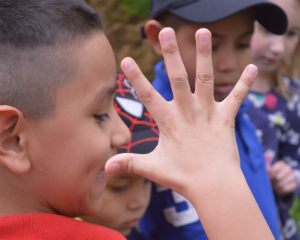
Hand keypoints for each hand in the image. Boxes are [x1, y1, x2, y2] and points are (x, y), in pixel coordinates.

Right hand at [105, 28, 256, 199]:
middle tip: (166, 31)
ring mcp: (208, 113)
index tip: (125, 59)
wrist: (214, 186)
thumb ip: (129, 164)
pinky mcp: (226, 118)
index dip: (135, 78)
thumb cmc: (183, 177)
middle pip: (178, 78)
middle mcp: (188, 112)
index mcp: (169, 122)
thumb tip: (105, 166)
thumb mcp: (153, 168)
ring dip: (204, 55)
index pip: (148, 96)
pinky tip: (253, 66)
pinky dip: (244, 82)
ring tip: (203, 32)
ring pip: (205, 79)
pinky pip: (236, 97)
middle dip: (171, 54)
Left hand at [268, 161, 296, 195]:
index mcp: (281, 164)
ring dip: (276, 187)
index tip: (269, 178)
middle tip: (272, 183)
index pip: (275, 169)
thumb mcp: (269, 173)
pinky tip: (279, 189)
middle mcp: (288, 169)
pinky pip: (285, 189)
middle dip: (273, 182)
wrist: (281, 182)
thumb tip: (268, 169)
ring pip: (281, 184)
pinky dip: (280, 191)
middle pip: (278, 177)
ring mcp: (293, 176)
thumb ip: (268, 171)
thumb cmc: (273, 176)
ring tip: (275, 186)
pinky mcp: (295, 184)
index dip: (271, 175)